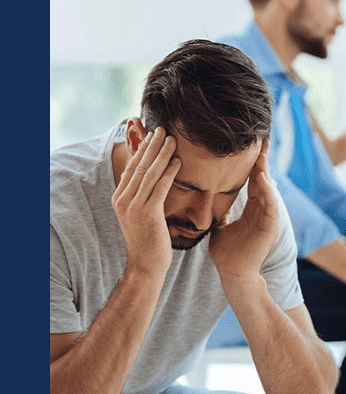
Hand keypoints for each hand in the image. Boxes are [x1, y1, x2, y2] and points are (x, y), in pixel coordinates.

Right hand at [112, 128, 180, 278]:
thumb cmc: (148, 238)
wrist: (146, 264)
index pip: (132, 167)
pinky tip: (178, 161)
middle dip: (152, 146)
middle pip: (139, 166)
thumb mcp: (139, 213)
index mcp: (119, 198)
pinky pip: (160, 187)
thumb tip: (141, 175)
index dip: (142, 149)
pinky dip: (169, 172)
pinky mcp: (147, 213)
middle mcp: (123, 200)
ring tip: (172, 140)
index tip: (153, 135)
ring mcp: (133, 206)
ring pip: (149, 173)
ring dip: (162, 154)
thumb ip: (140, 194)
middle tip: (164, 129)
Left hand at [209, 140, 278, 283]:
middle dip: (262, 160)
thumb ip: (219, 213)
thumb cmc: (226, 254)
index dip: (250, 163)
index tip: (249, 145)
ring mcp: (268, 217)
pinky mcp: (271, 226)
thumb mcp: (219, 227)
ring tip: (262, 152)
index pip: (251, 181)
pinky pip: (270, 203)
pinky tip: (261, 177)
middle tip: (263, 139)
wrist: (233, 274)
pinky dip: (266, 190)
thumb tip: (207, 202)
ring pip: (267, 188)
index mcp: (251, 209)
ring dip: (265, 170)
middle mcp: (261, 210)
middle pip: (262, 179)